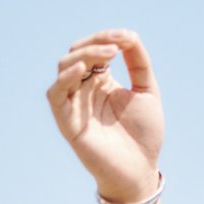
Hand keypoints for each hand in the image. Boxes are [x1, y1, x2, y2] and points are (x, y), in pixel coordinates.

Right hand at [46, 29, 164, 203]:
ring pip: (64, 68)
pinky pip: (55, 95)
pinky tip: (83, 69)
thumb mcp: (147, 90)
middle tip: (118, 44)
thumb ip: (138, 63)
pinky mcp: (67, 122)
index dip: (107, 37)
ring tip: (108, 53)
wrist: (141, 169)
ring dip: (84, 54)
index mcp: (101, 81)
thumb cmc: (144, 134)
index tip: (128, 37)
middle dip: (97, 42)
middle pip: (76, 53)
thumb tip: (129, 35)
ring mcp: (74, 105)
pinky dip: (65, 79)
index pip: (93, 49)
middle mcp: (83, 90)